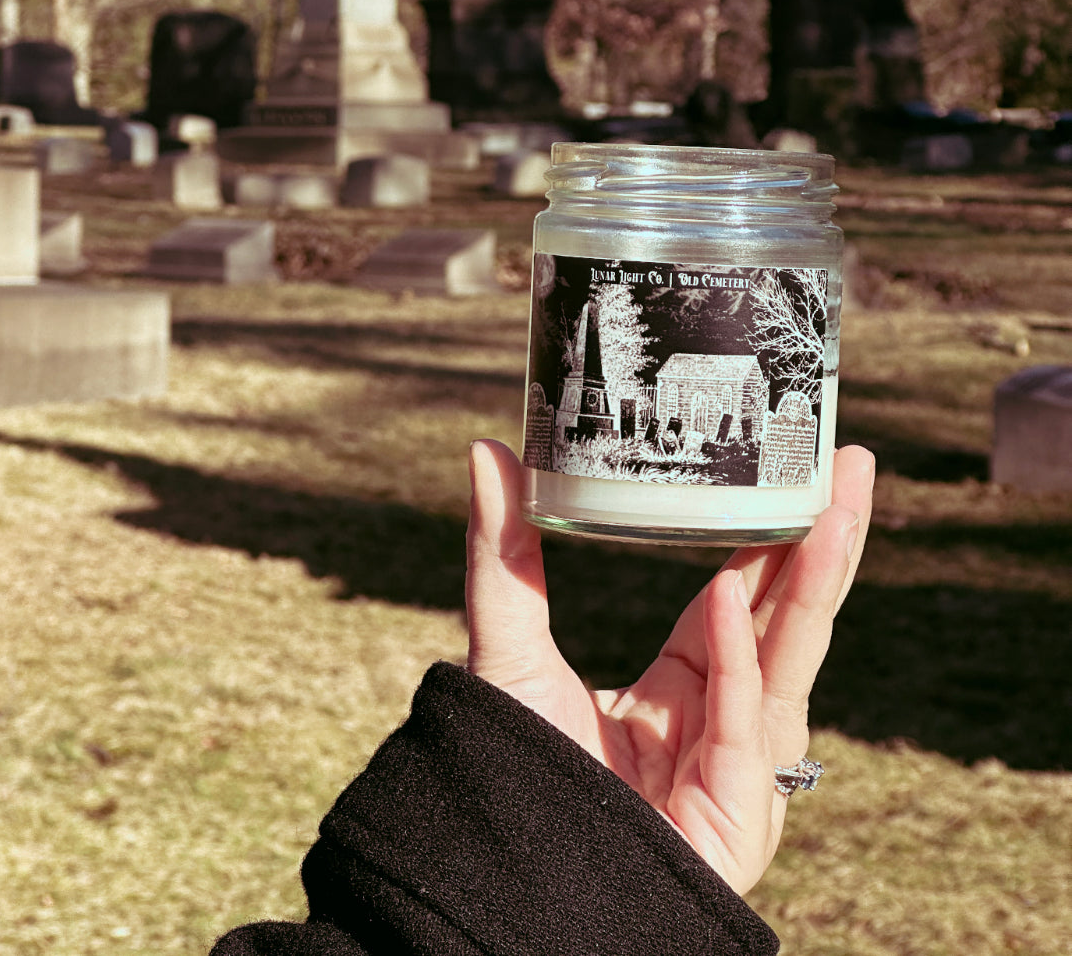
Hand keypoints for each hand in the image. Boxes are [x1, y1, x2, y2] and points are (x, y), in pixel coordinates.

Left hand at [466, 438, 874, 895]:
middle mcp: (720, 728)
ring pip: (787, 663)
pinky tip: (735, 592)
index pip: (741, 604)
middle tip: (852, 463)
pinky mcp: (735, 816)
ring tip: (839, 507)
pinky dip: (737, 658)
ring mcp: (738, 775)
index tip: (796, 473)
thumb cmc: (511, 775)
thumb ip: (503, 554)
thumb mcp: (508, 645)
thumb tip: (488, 451)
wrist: (500, 889)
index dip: (770, 540)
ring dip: (817, 582)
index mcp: (680, 694)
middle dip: (824, 543)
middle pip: (786, 622)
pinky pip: (739, 725)